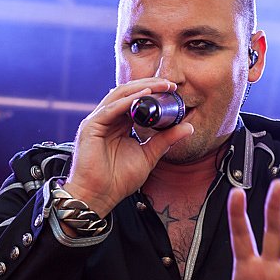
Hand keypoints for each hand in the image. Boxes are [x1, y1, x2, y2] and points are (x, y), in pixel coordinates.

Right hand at [64, 79, 193, 215]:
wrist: (99, 196)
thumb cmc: (118, 180)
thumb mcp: (149, 156)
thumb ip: (165, 140)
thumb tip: (188, 127)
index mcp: (119, 124)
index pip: (136, 101)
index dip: (154, 93)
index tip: (173, 91)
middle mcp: (108, 119)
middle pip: (128, 93)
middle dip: (150, 86)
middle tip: (170, 84)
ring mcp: (98, 121)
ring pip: (119, 95)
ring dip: (140, 88)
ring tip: (160, 86)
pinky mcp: (91, 126)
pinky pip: (111, 109)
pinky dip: (127, 100)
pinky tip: (143, 96)